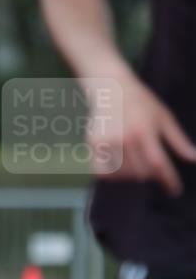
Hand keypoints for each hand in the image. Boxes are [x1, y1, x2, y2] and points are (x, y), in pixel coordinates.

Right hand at [88, 79, 195, 195]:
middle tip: (153, 171)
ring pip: (123, 175)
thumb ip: (178, 140)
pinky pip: (103, 171)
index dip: (168, 180)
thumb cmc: (141, 102)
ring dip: (132, 176)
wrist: (111, 87)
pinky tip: (119, 170)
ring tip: (137, 168)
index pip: (158, 164)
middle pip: (140, 173)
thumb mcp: (164, 117)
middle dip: (151, 176)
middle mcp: (125, 138)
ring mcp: (107, 142)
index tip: (174, 191)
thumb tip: (193, 158)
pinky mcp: (93, 144)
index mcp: (145, 131)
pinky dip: (112, 175)